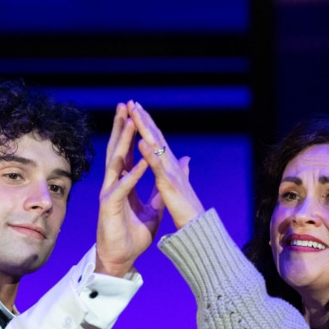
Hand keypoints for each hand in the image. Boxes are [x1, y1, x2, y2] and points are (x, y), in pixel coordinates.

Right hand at [96, 103, 163, 277]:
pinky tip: (141, 161)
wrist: (122, 258)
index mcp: (124, 184)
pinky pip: (123, 187)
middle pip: (119, 150)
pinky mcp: (110, 206)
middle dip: (122, 128)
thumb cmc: (133, 236)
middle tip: (126, 105)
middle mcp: (114, 184)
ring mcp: (110, 194)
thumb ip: (159, 193)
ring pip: (116, 162)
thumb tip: (168, 181)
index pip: (128, 153)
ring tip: (130, 123)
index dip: (132, 134)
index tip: (136, 114)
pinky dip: (133, 174)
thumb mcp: (152, 210)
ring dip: (124, 142)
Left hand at [128, 101, 204, 229]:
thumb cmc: (187, 209)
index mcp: (169, 166)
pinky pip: (157, 167)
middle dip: (144, 119)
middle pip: (156, 137)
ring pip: (156, 146)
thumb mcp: (179, 187)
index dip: (147, 126)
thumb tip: (185, 159)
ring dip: (145, 128)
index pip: (156, 141)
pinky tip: (141, 142)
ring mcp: (170, 172)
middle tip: (132, 102)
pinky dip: (149, 154)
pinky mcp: (169, 184)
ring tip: (134, 113)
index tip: (136, 111)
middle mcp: (171, 164)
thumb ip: (182, 171)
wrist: (196, 227)